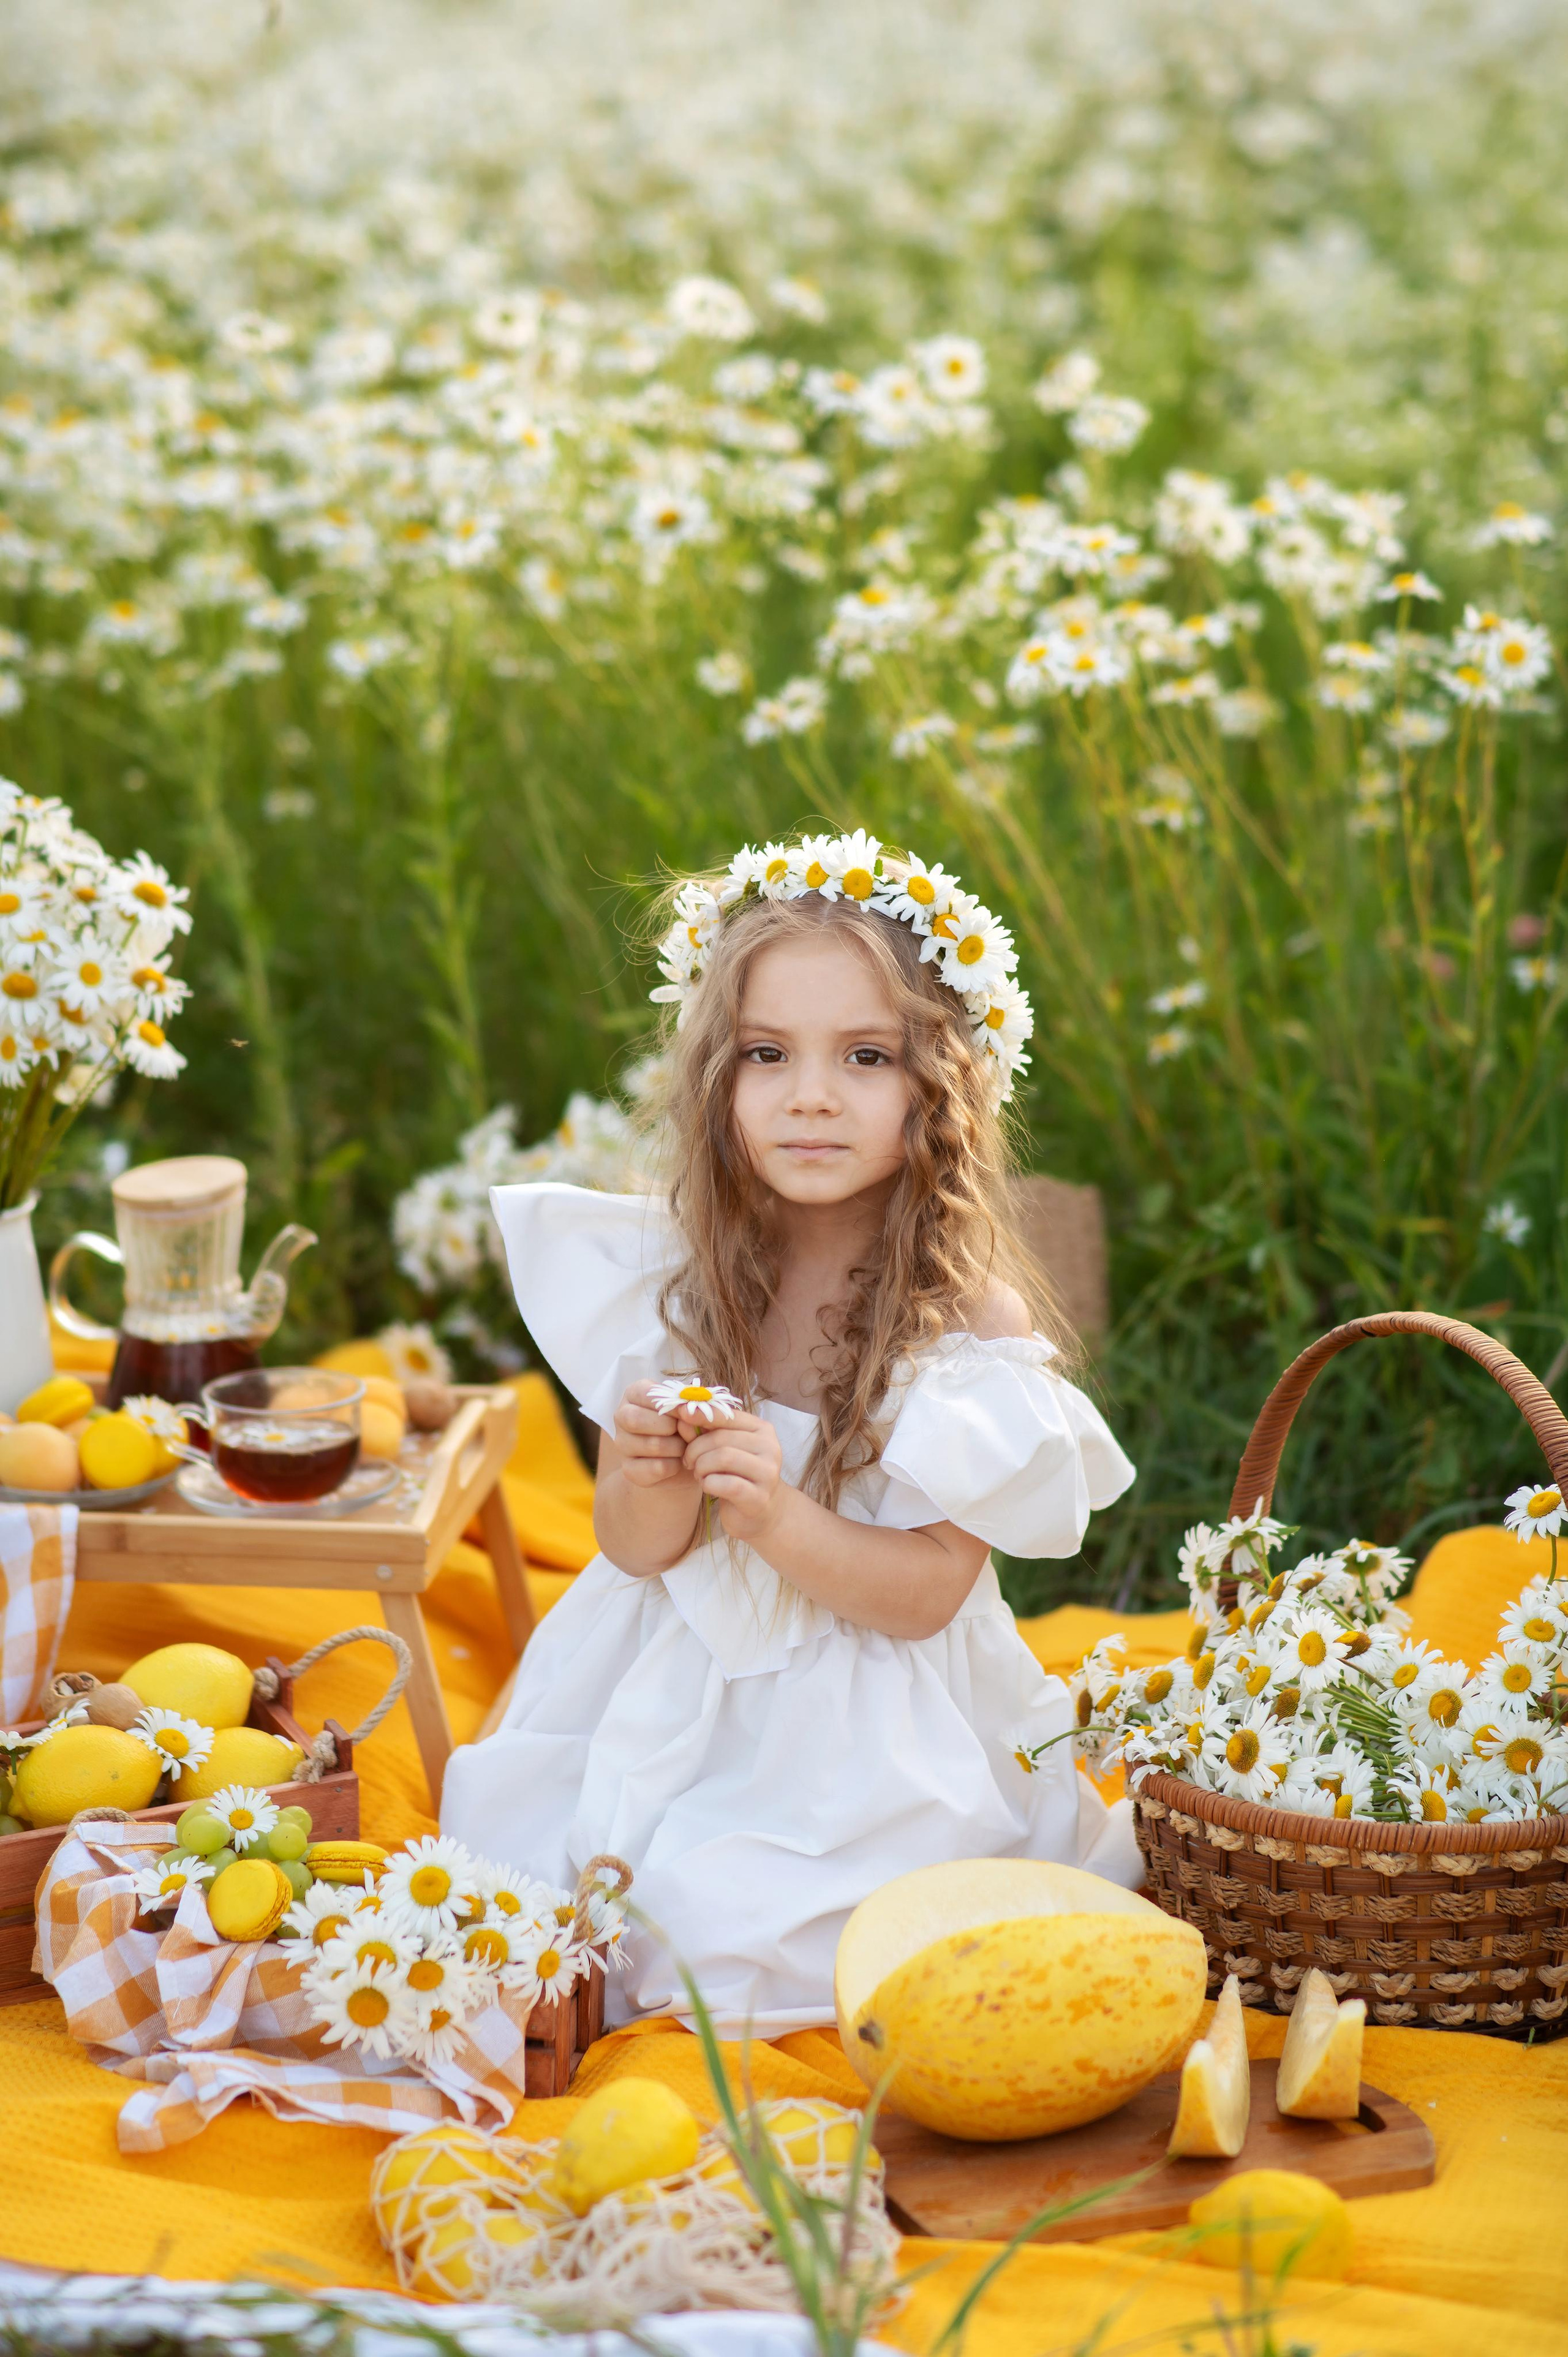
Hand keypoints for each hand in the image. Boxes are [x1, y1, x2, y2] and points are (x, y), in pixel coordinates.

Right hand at [612, 1381, 699, 1489]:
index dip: (673, 1405)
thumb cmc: (686, 1425)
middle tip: (686, 1431)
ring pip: (651, 1444)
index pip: (646, 1394)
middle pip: (635, 1419)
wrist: (683, 1459)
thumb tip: (691, 1409)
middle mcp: (622, 1416)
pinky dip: (674, 1466)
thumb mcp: (692, 1409)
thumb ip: (693, 1403)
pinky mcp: (628, 1469)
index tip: (690, 1412)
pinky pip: (655, 1468)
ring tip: (685, 1447)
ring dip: (677, 1447)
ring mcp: (622, 1444)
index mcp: (635, 1393)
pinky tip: (678, 1462)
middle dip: (669, 1426)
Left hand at [683, 1412, 785, 1539]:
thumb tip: (684, 1413)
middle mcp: (770, 1447)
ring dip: (701, 1467)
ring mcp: (768, 1473)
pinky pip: (726, 1484)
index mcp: (762, 1429)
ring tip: (699, 1474)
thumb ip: (705, 1432)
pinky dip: (708, 1483)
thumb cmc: (737, 1475)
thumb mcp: (723, 1449)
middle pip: (721, 1438)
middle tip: (689, 1461)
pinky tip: (708, 1486)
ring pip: (723, 1458)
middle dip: (696, 1449)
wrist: (759, 1513)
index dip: (702, 1414)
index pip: (728, 1415)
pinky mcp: (759, 1497)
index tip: (681, 1413)